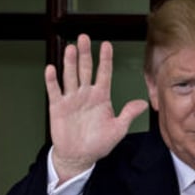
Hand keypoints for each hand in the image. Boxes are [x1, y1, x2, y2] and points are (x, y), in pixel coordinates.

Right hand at [45, 35, 148, 182]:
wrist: (79, 156)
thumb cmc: (98, 143)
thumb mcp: (118, 130)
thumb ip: (128, 114)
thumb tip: (144, 103)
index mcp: (101, 97)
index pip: (104, 74)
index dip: (105, 59)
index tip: (107, 44)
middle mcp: (86, 94)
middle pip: (85, 69)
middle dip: (85, 54)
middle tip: (84, 37)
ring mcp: (71, 99)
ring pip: (70, 76)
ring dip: (70, 62)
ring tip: (71, 48)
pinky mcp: (58, 106)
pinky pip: (54, 90)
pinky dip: (52, 80)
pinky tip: (51, 69)